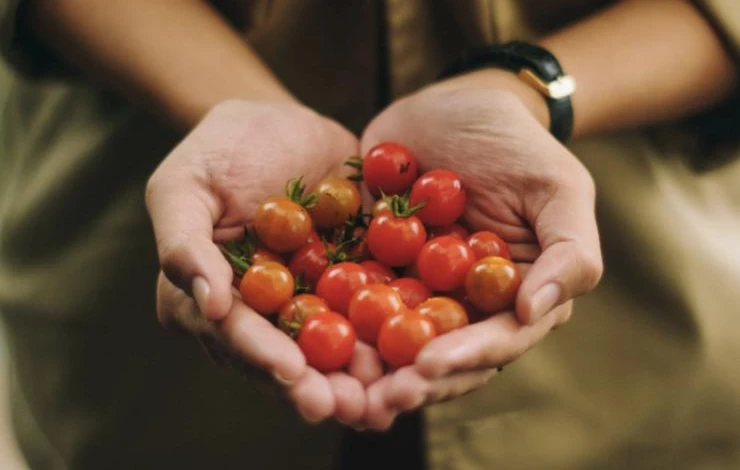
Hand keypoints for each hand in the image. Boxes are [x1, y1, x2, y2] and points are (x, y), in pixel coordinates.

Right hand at [145, 100, 378, 424]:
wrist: (281, 122)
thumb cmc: (220, 149)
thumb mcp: (183, 185)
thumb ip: (184, 244)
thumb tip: (208, 306)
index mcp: (211, 298)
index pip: (234, 334)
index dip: (261, 356)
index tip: (291, 372)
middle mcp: (260, 313)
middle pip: (285, 357)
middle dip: (315, 386)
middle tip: (345, 407)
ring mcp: (307, 302)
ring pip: (330, 349)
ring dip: (356, 377)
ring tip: (384, 397)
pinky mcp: (348, 284)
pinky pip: (370, 313)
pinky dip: (391, 335)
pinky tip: (417, 352)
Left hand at [357, 71, 602, 428]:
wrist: (454, 103)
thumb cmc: (515, 143)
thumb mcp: (558, 188)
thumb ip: (569, 252)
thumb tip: (534, 312)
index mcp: (513, 297)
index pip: (494, 342)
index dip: (463, 359)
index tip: (427, 367)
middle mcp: (463, 305)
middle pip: (438, 356)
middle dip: (408, 380)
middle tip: (375, 398)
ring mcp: (414, 288)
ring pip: (391, 340)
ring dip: (366, 368)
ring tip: (338, 387)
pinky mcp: (372, 266)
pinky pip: (349, 298)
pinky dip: (331, 318)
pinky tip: (306, 333)